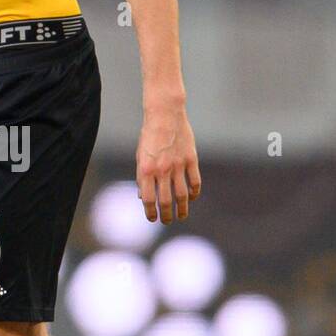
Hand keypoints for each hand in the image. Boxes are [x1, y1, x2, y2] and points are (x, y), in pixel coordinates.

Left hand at [136, 106, 200, 223]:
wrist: (164, 114)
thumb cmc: (149, 136)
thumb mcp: (140, 156)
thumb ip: (142, 178)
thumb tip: (143, 198)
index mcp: (146, 170)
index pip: (148, 199)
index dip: (151, 212)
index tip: (153, 219)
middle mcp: (162, 170)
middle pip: (166, 200)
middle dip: (167, 215)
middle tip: (168, 221)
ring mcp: (178, 165)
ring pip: (182, 195)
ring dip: (182, 209)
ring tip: (181, 216)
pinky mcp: (191, 159)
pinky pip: (195, 182)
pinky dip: (194, 193)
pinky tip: (192, 198)